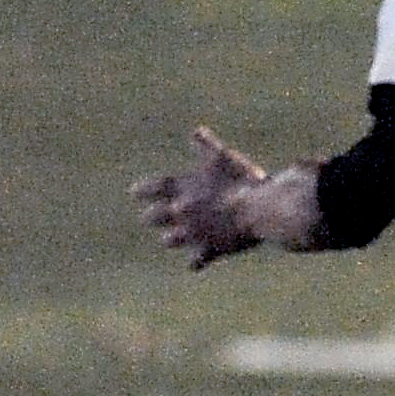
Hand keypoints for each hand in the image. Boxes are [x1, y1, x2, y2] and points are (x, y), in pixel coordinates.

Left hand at [131, 127, 270, 267]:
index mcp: (183, 187)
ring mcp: (193, 232)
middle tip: (150, 217)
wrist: (260, 209)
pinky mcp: (209, 249)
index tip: (134, 193)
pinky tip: (195, 265)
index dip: (142, 191)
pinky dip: (195, 262)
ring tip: (170, 240)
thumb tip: (196, 131)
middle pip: (154, 217)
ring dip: (170, 239)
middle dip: (153, 216)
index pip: (152, 188)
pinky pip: (196, 261)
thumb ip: (206, 145)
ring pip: (169, 240)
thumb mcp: (223, 157)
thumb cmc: (242, 179)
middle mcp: (181, 211)